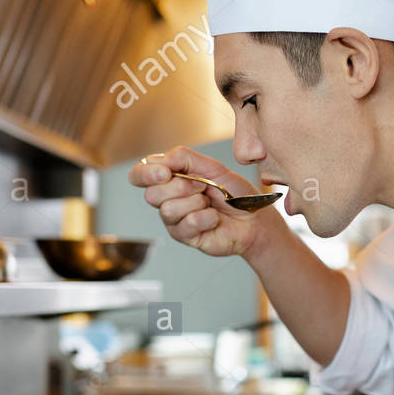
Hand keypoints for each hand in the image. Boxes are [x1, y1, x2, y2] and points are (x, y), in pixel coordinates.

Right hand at [131, 146, 278, 258]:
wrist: (254, 218)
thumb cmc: (234, 193)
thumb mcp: (212, 167)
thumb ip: (184, 158)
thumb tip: (160, 160)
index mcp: (169, 179)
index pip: (139, 175)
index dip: (145, 174)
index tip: (164, 173)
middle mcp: (167, 200)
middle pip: (151, 194)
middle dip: (181, 187)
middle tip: (202, 187)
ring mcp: (175, 220)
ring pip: (168, 210)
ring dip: (195, 202)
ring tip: (209, 203)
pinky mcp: (186, 237)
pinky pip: (187, 224)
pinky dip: (206, 217)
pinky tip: (214, 218)